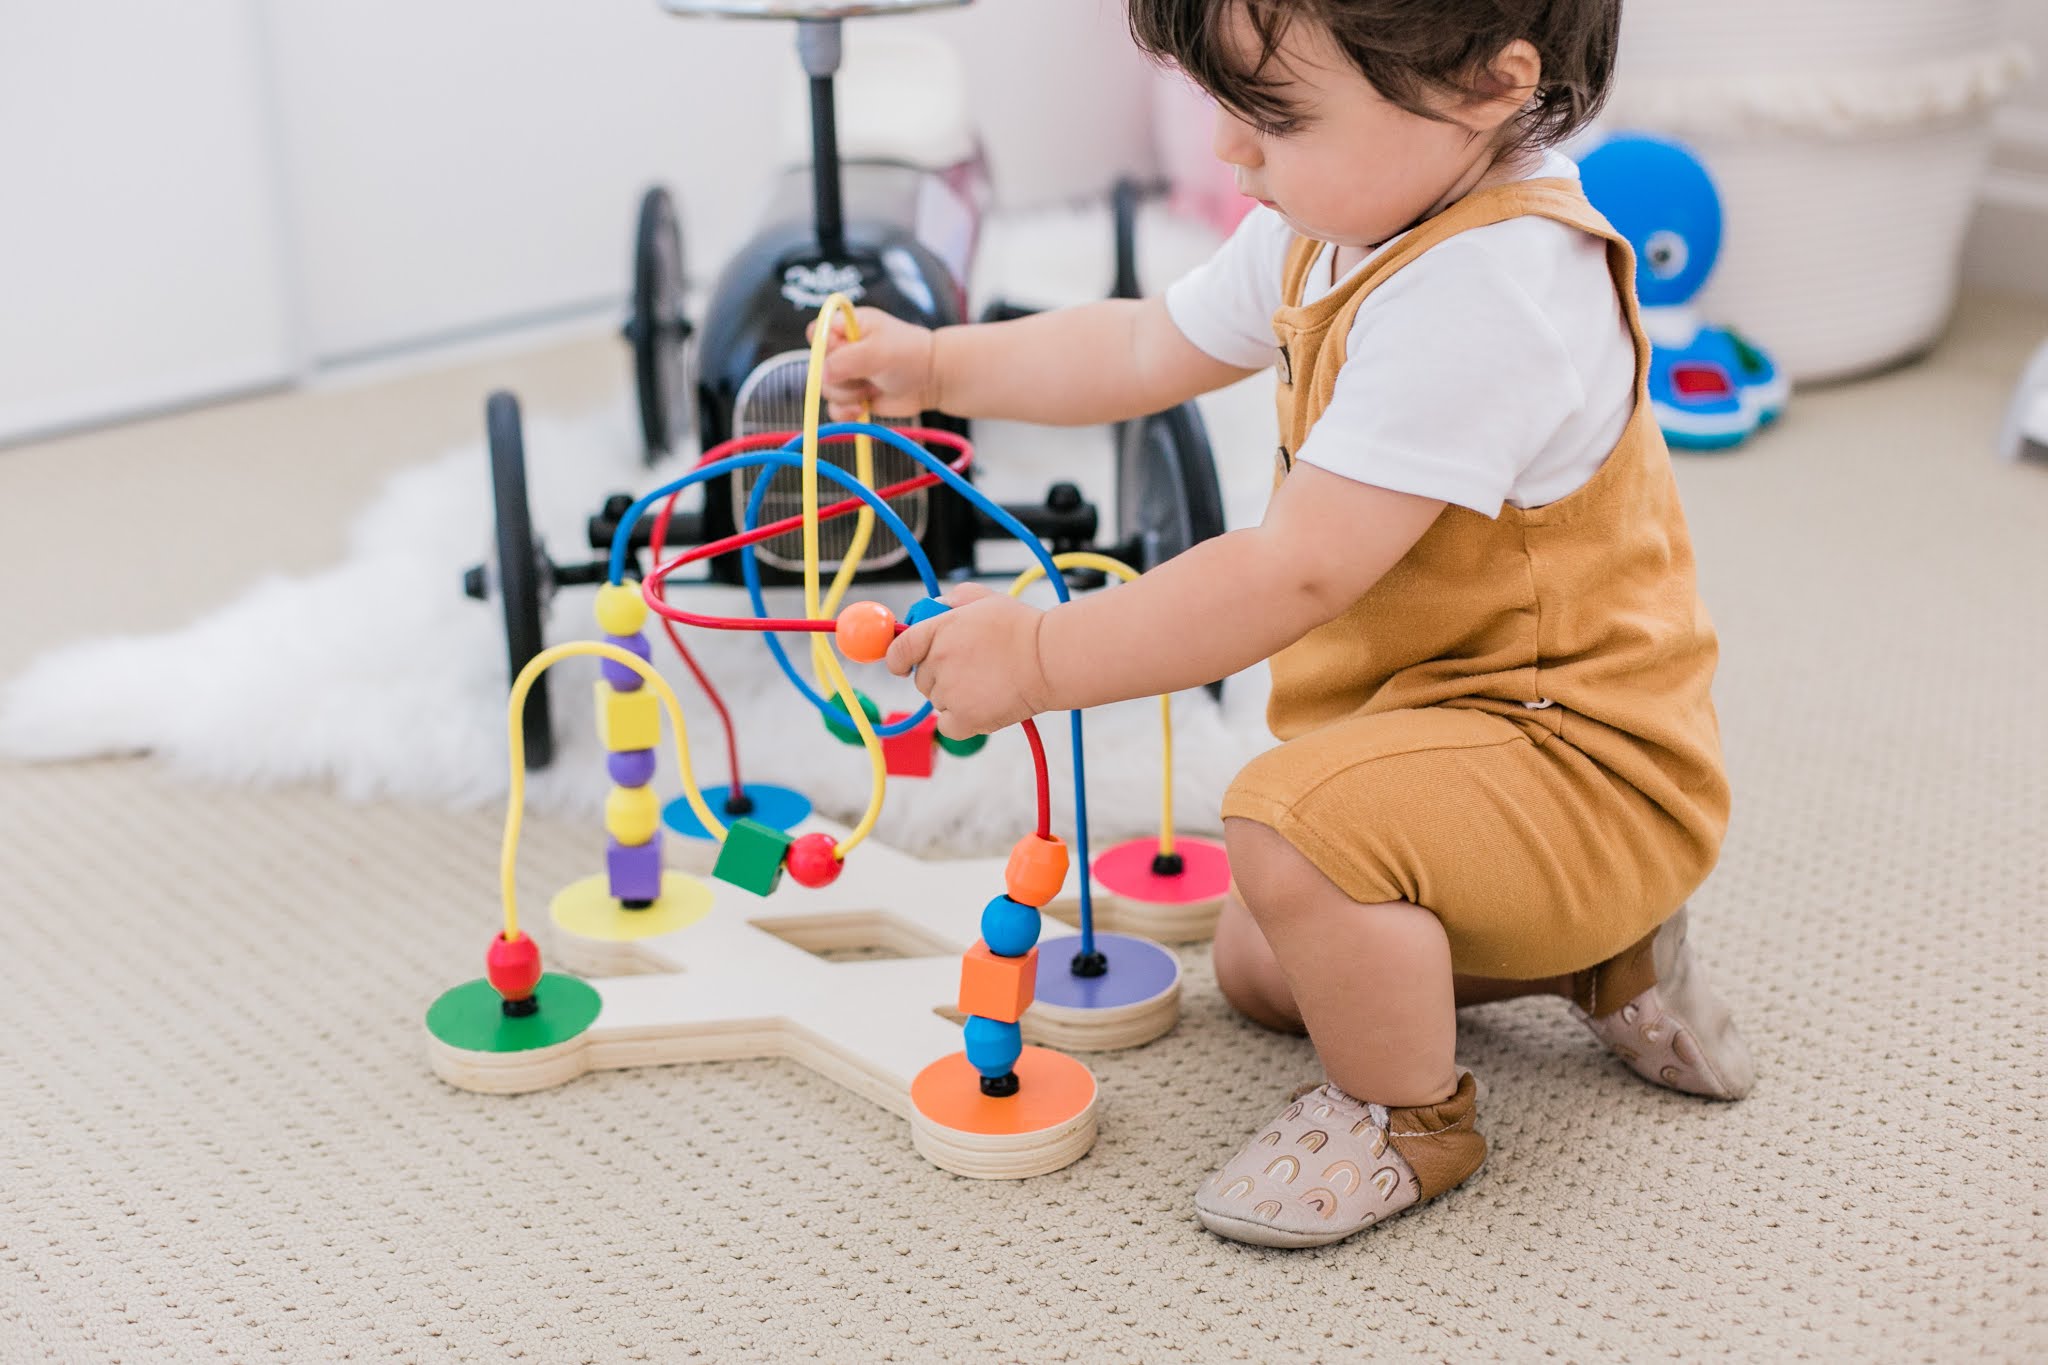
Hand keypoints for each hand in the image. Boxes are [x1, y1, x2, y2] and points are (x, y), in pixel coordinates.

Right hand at [807, 307, 939, 420]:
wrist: (932, 381)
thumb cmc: (909, 355)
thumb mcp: (877, 351)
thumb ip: (845, 360)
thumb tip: (821, 375)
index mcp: (847, 326)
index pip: (815, 333)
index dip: (823, 346)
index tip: (844, 353)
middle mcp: (843, 349)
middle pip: (817, 366)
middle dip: (841, 377)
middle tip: (867, 374)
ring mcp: (847, 374)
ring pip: (826, 390)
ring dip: (849, 395)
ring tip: (873, 388)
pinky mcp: (852, 396)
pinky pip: (834, 409)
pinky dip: (846, 412)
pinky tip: (864, 407)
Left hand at [885, 584, 1052, 738]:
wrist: (1050, 659)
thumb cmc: (1023, 628)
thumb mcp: (985, 600)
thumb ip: (954, 601)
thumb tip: (935, 608)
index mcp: (938, 630)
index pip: (898, 649)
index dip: (897, 659)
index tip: (902, 665)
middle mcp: (938, 661)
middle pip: (920, 679)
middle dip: (939, 676)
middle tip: (970, 670)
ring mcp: (950, 692)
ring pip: (937, 701)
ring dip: (954, 697)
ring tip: (987, 684)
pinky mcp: (965, 719)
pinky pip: (947, 725)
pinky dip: (960, 721)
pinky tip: (982, 706)